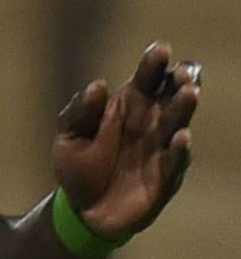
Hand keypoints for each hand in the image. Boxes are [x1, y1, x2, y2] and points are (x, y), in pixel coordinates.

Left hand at [53, 42, 199, 241]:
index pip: (146, 80)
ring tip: (189, 93)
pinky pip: (174, 162)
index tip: (162, 49)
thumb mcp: (68, 136)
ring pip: (178, 125)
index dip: (154, 64)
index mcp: (128, 107)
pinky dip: (179, 150)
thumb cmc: (78, 164)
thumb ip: (80, 112)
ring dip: (183, 109)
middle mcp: (151, 124)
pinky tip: (181, 137)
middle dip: (180, 83)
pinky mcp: (165, 178)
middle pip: (170, 98)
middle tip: (184, 72)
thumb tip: (98, 85)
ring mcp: (160, 150)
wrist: (81, 209)